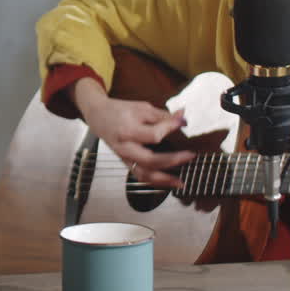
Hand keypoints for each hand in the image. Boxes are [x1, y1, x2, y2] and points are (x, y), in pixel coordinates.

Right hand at [76, 79, 192, 188]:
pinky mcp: (126, 163)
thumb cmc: (120, 111)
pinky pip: (141, 176)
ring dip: (164, 180)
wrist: (99, 117)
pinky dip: (155, 182)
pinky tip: (169, 182)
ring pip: (144, 174)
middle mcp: (125, 147)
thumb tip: (182, 118)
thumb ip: (163, 115)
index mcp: (128, 129)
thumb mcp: (141, 108)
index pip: (153, 134)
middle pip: (150, 160)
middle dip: (172, 160)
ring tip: (181, 182)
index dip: (170, 128)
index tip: (182, 123)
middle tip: (190, 156)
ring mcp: (125, 158)